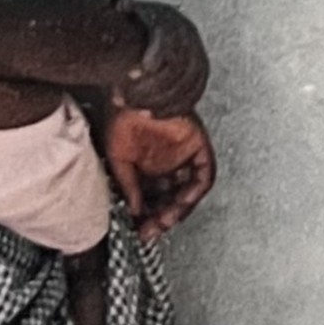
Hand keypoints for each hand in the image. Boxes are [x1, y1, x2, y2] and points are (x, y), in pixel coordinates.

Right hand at [102, 106, 216, 238]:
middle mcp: (168, 160)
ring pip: (189, 189)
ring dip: (179, 208)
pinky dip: (196, 190)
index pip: (155, 197)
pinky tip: (182, 201)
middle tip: (151, 230)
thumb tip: (134, 211)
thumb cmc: (122, 117)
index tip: (141, 230)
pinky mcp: (198, 144)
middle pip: (173, 196)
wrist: (133, 93)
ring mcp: (184, 153)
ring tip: (165, 221)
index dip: (149, 215)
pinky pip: (204, 173)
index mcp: (150, 163)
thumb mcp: (118, 160)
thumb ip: (128, 186)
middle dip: (162, 217)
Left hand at [114, 0, 210, 116]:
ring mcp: (199, 62)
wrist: (167, 30)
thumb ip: (124, 7)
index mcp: (173, 23)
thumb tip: (116, 1)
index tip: (130, 74)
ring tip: (131, 107)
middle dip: (147, 88)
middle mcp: (191, 42)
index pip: (169, 40)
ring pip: (183, 88)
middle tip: (120, 97)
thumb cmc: (143, 23)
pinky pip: (190, 99)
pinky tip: (148, 114)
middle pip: (175, 70)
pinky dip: (169, 110)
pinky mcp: (201, 80)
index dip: (152, 57)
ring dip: (155, 102)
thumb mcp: (133, 11)